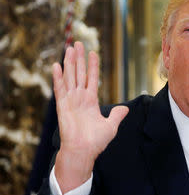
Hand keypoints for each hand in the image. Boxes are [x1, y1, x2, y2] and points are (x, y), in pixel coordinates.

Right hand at [53, 42, 128, 193]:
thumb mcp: (111, 126)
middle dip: (79, 58)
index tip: (93, 52)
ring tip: (69, 48)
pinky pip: (60, 89)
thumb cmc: (96, 141)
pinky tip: (56, 65)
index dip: (92, 65)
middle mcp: (80, 98)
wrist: (84, 151)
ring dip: (69, 63)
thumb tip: (125, 109)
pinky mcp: (63, 106)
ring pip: (70, 77)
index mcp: (91, 101)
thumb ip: (117, 115)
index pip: (92, 78)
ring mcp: (71, 101)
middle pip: (79, 73)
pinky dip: (58, 77)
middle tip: (77, 43)